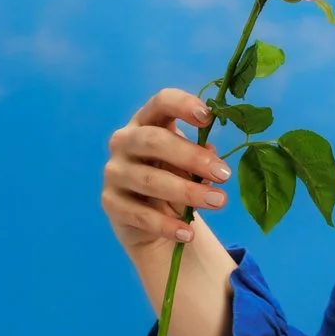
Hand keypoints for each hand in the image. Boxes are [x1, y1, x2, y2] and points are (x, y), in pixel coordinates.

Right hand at [102, 87, 233, 256]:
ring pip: (150, 180)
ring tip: (218, 202)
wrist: (150, 220)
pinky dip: (168, 225)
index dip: (183, 105)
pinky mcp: (110, 203)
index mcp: (146, 121)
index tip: (208, 118)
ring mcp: (114, 172)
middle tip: (224, 174)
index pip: (161, 102)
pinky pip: (140, 215)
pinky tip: (189, 233)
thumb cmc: (173, 177)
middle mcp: (124, 141)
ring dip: (188, 192)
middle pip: (154, 141)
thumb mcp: (189, 165)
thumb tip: (212, 156)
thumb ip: (200, 156)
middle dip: (192, 157)